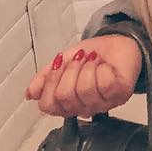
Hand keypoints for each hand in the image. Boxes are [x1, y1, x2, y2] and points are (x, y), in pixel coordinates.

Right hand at [25, 34, 142, 117]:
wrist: (120, 42)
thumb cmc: (94, 54)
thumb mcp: (62, 62)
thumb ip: (45, 78)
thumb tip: (30, 93)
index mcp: (70, 103)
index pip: (49, 105)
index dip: (49, 83)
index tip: (57, 65)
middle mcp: (86, 107)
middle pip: (65, 97)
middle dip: (68, 70)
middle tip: (78, 59)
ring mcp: (105, 103)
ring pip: (84, 90)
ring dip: (85, 67)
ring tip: (92, 60)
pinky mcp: (121, 94)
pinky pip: (103, 84)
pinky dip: (101, 67)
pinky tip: (104, 65)